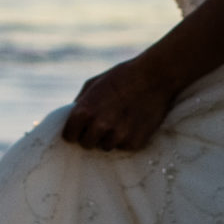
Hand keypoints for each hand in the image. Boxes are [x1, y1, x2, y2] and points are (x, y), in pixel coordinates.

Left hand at [62, 57, 178, 153]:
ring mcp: (118, 136)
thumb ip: (81, 103)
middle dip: (90, 136)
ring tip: (119, 121)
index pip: (69, 135)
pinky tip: (132, 122)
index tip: (80, 128)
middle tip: (101, 124)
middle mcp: (100, 126)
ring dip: (109, 137)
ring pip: (105, 147)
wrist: (155, 77)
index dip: (74, 131)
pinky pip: (123, 146)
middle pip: (86, 144)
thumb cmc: (122, 76)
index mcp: (85, 111)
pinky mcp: (134, 143)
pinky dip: (125, 138)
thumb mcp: (95, 84)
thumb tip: (72, 120)